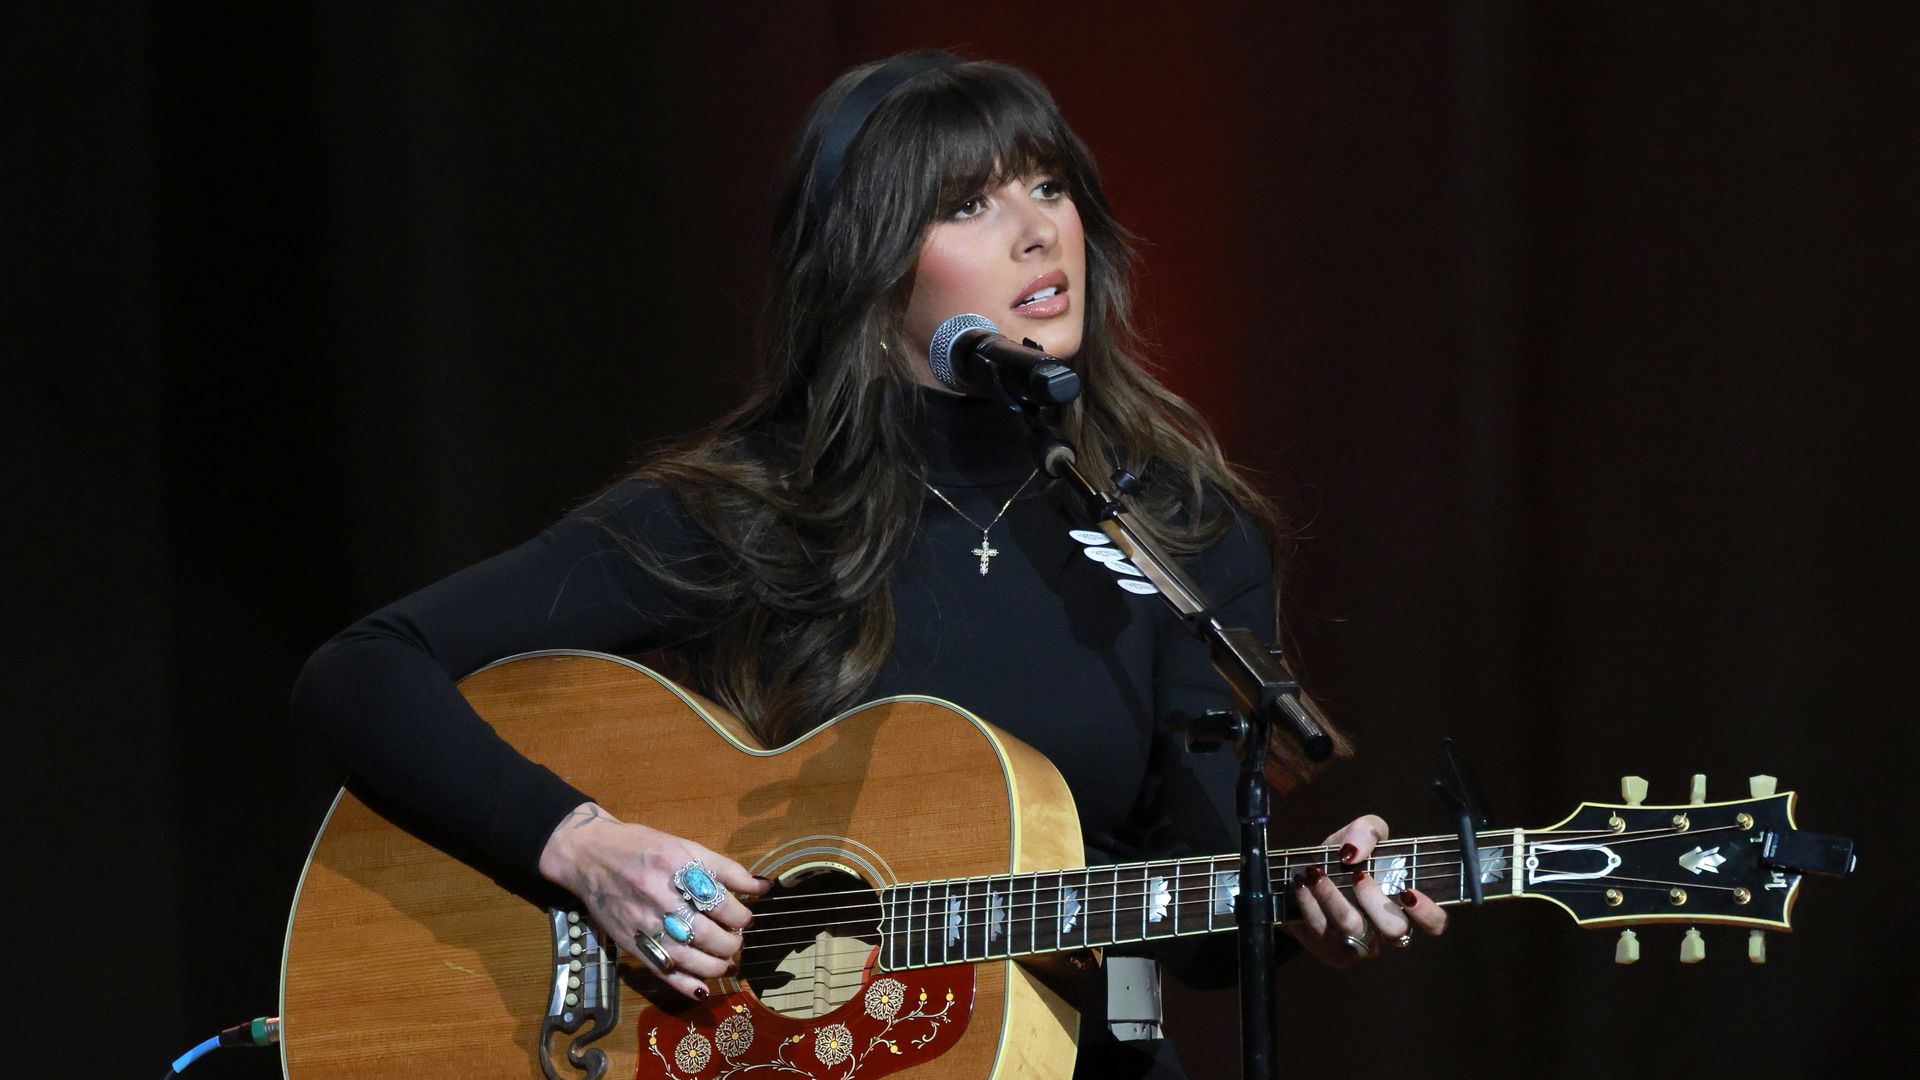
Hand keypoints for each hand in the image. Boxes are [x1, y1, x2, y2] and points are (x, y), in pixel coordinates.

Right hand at [538, 802, 769, 999]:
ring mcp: (644, 924)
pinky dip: (685, 984)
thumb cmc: (642, 847)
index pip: (721, 903)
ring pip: (689, 959)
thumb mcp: (685, 847)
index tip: (744, 916)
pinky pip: (662, 971)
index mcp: (677, 869)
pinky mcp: (631, 944)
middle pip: (708, 935)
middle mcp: (660, 898)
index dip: (741, 915)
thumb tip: (763, 886)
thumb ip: (725, 868)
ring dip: (716, 965)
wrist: (590, 856)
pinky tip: (702, 986)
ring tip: (724, 960)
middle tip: (735, 939)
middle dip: (732, 943)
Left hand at [1284, 814, 1446, 967]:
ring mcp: (1360, 946)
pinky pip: (1323, 929)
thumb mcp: (1357, 836)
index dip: (1428, 913)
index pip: (1435, 923)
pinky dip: (1310, 901)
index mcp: (1404, 906)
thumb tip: (1355, 851)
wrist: (1302, 880)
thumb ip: (1367, 831)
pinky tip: (1303, 883)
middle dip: (1375, 899)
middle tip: (1358, 876)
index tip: (1409, 892)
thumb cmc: (1342, 861)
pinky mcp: (1332, 951)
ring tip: (1317, 874)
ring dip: (1334, 896)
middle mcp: (1386, 931)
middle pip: (1395, 930)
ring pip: (1354, 928)